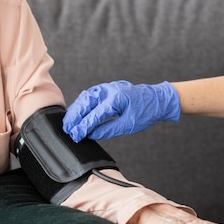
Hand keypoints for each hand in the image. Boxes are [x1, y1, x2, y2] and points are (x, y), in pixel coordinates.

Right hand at [63, 80, 180, 141]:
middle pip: (85, 103)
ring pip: (84, 97)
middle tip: (68, 130)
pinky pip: (89, 95)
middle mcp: (109, 90)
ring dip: (75, 110)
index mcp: (116, 99)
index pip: (94, 115)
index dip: (83, 127)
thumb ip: (108, 130)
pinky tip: (76, 113)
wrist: (156, 99)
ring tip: (69, 123)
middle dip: (74, 117)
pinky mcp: (106, 89)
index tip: (76, 136)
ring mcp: (106, 88)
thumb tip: (91, 134)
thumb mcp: (128, 125)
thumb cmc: (145, 112)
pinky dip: (80, 104)